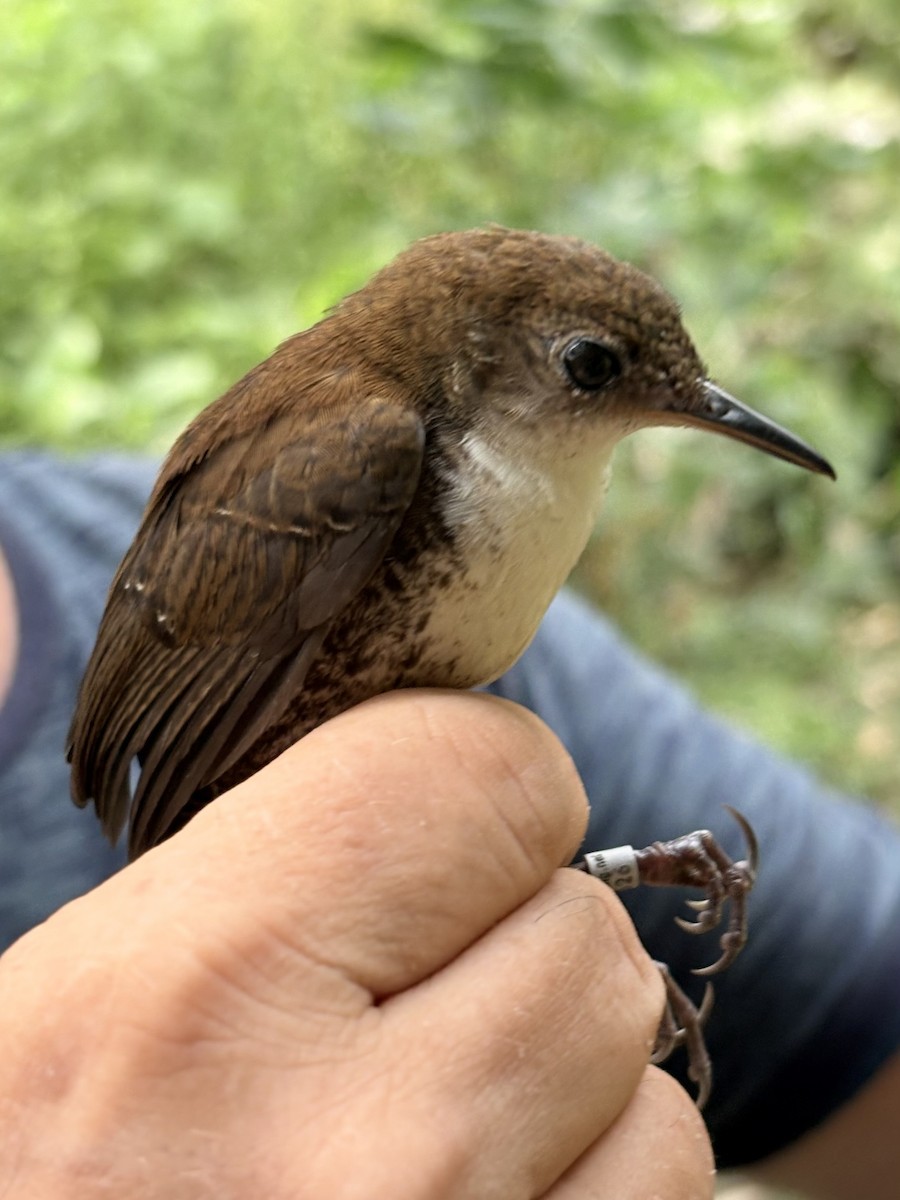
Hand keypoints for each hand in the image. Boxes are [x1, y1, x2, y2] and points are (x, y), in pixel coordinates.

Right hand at [0, 691, 712, 1197]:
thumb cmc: (48, 1161)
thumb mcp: (104, 976)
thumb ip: (301, 851)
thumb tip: (484, 784)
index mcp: (214, 985)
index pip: (495, 775)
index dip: (481, 791)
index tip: (443, 837)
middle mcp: (358, 1156)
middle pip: (592, 936)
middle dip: (518, 948)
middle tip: (409, 1006)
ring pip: (656, 1103)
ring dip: (570, 1098)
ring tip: (434, 1130)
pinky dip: (587, 1193)